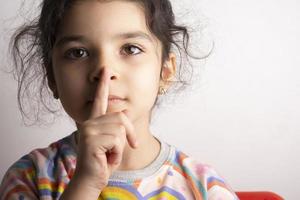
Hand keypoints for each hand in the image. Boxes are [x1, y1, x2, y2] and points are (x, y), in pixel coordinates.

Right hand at [73, 68, 137, 190]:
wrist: (91, 179)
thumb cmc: (103, 161)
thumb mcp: (112, 142)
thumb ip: (115, 128)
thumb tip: (124, 115)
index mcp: (94, 121)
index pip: (99, 99)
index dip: (103, 85)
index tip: (106, 71)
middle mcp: (89, 122)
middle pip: (121, 117)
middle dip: (128, 135)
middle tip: (123, 149)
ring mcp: (89, 129)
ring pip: (120, 130)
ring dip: (120, 147)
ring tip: (109, 154)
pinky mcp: (91, 139)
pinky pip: (117, 141)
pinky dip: (117, 153)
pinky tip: (106, 158)